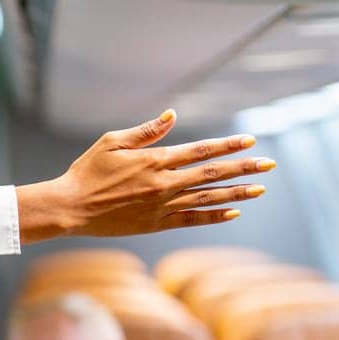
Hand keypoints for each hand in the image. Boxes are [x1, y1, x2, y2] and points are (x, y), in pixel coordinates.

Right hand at [16, 110, 273, 242]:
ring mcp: (161, 206)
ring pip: (207, 198)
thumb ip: (145, 131)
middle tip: (268, 164)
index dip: (227, 145)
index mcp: (155, 161)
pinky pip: (191, 219)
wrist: (70, 208)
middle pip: (212, 175)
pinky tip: (233, 213)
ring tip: (260, 189)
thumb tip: (172, 115)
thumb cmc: (87, 172)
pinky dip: (213, 216)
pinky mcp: (155, 224)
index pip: (200, 151)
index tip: (250, 141)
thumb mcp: (111, 142)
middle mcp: (163, 184)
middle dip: (244, 168)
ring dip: (237, 193)